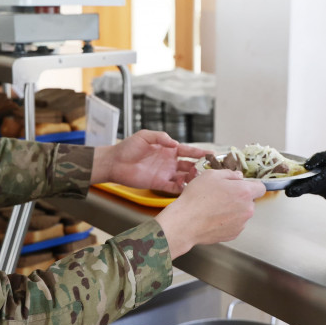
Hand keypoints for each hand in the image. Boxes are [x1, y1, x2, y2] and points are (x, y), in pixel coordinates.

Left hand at [91, 130, 208, 193]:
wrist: (115, 162)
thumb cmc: (128, 147)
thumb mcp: (144, 136)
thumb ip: (160, 137)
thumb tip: (175, 143)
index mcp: (168, 149)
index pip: (187, 151)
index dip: (199, 152)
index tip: (210, 153)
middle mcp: (169, 162)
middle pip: (189, 165)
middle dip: (199, 166)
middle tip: (208, 168)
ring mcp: (165, 173)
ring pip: (184, 177)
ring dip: (192, 178)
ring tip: (199, 178)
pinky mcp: (159, 183)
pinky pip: (173, 187)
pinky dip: (182, 188)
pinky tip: (188, 187)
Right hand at [155, 169, 264, 257]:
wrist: (186, 222)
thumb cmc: (197, 198)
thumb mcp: (211, 175)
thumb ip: (229, 174)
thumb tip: (237, 176)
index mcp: (244, 192)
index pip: (261, 187)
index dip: (251, 185)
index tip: (242, 186)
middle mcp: (247, 209)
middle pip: (250, 201)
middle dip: (239, 198)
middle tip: (221, 195)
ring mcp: (241, 224)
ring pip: (241, 213)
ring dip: (233, 210)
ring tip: (214, 208)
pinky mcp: (233, 234)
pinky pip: (234, 224)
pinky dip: (227, 221)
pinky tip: (213, 218)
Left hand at [285, 149, 325, 211]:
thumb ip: (320, 158)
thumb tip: (306, 165)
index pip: (311, 184)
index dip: (298, 188)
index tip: (288, 191)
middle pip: (309, 188)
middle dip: (298, 186)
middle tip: (288, 185)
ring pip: (313, 190)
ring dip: (308, 184)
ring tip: (307, 177)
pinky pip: (319, 191)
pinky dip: (316, 186)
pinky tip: (320, 179)